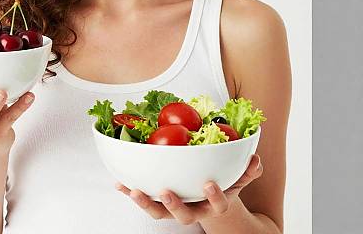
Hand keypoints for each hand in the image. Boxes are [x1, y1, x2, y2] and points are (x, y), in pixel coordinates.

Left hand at [115, 153, 262, 224]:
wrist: (207, 199)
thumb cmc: (220, 183)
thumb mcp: (236, 177)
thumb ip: (246, 170)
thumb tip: (255, 159)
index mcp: (212, 203)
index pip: (217, 205)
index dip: (214, 197)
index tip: (209, 184)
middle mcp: (192, 210)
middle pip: (183, 216)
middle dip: (174, 206)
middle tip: (167, 193)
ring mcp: (173, 208)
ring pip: (159, 212)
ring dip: (145, 202)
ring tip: (134, 191)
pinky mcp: (158, 202)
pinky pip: (143, 198)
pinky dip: (130, 191)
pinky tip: (118, 182)